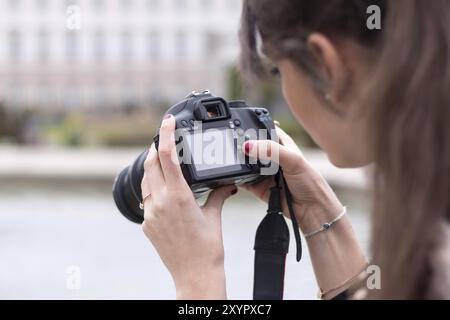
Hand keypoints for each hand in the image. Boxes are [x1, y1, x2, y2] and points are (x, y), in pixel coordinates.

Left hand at [141, 115, 236, 299]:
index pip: (166, 156)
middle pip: (150, 163)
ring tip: (164, 160)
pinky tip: (164, 188)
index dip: (165, 134)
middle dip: (156, 146)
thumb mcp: (214, 217)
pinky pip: (146, 198)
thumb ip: (219, 195)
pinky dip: (153, 187)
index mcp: (178, 196)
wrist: (195, 275)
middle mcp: (160, 202)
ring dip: (152, 166)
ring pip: (146, 180)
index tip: (167, 121)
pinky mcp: (146, 224)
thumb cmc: (208, 249)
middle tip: (164, 137)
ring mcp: (150, 214)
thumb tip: (228, 184)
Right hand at [240, 126, 343, 233]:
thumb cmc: (310, 182)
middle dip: (242, 146)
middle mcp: (271, 157)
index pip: (264, 130)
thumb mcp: (293, 160)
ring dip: (238, 162)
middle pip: (251, 146)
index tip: (239, 127)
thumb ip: (271, 150)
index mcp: (281, 144)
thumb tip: (249, 146)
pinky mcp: (257, 186)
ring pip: (245, 163)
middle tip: (232, 145)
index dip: (253, 127)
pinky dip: (236, 178)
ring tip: (232, 160)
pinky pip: (242, 180)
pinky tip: (233, 175)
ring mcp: (263, 172)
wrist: (311, 210)